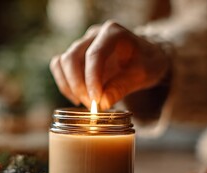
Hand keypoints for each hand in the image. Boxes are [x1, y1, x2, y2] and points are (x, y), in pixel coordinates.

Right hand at [50, 20, 169, 109]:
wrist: (146, 58)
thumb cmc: (147, 62)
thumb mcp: (143, 75)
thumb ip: (122, 87)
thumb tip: (103, 103)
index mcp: (112, 32)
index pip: (94, 54)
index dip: (92, 79)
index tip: (96, 100)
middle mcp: (93, 35)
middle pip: (72, 57)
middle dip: (79, 85)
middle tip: (92, 105)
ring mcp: (82, 44)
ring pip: (62, 62)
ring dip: (70, 86)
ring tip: (86, 103)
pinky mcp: (75, 55)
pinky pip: (59, 67)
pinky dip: (64, 84)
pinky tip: (77, 98)